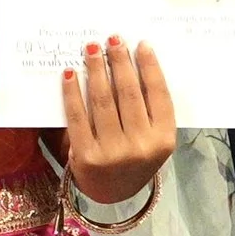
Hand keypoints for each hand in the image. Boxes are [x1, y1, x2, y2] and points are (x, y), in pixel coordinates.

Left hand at [61, 38, 176, 206]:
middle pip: (129, 93)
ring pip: (103, 101)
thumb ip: (148, 108)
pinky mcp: (86, 157)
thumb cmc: (133, 156)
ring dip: (96, 70)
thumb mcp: (151, 137)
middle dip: (120, 62)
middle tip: (112, 40)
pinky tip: (71, 74)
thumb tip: (132, 62)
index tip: (141, 44)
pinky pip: (78, 116)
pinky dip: (72, 92)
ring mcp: (113, 153)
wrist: (111, 195)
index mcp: (163, 139)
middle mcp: (141, 146)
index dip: (150, 67)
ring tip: (92, 50)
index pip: (159, 95)